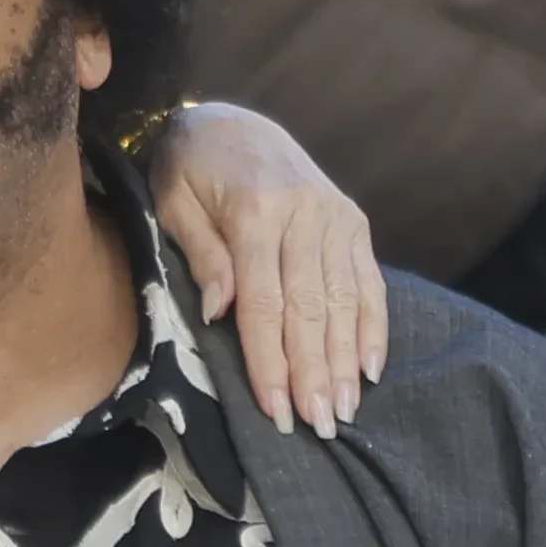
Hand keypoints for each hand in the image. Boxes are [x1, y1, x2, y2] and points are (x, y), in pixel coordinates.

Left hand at [151, 103, 386, 436]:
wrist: (232, 121)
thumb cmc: (191, 169)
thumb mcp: (173, 202)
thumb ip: (201, 255)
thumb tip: (220, 313)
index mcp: (256, 211)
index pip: (266, 302)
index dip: (271, 360)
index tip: (276, 409)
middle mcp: (306, 213)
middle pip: (312, 309)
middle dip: (315, 373)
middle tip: (318, 425)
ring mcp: (336, 217)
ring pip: (345, 300)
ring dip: (347, 361)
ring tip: (344, 411)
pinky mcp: (354, 221)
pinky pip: (368, 281)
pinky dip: (373, 327)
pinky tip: (371, 369)